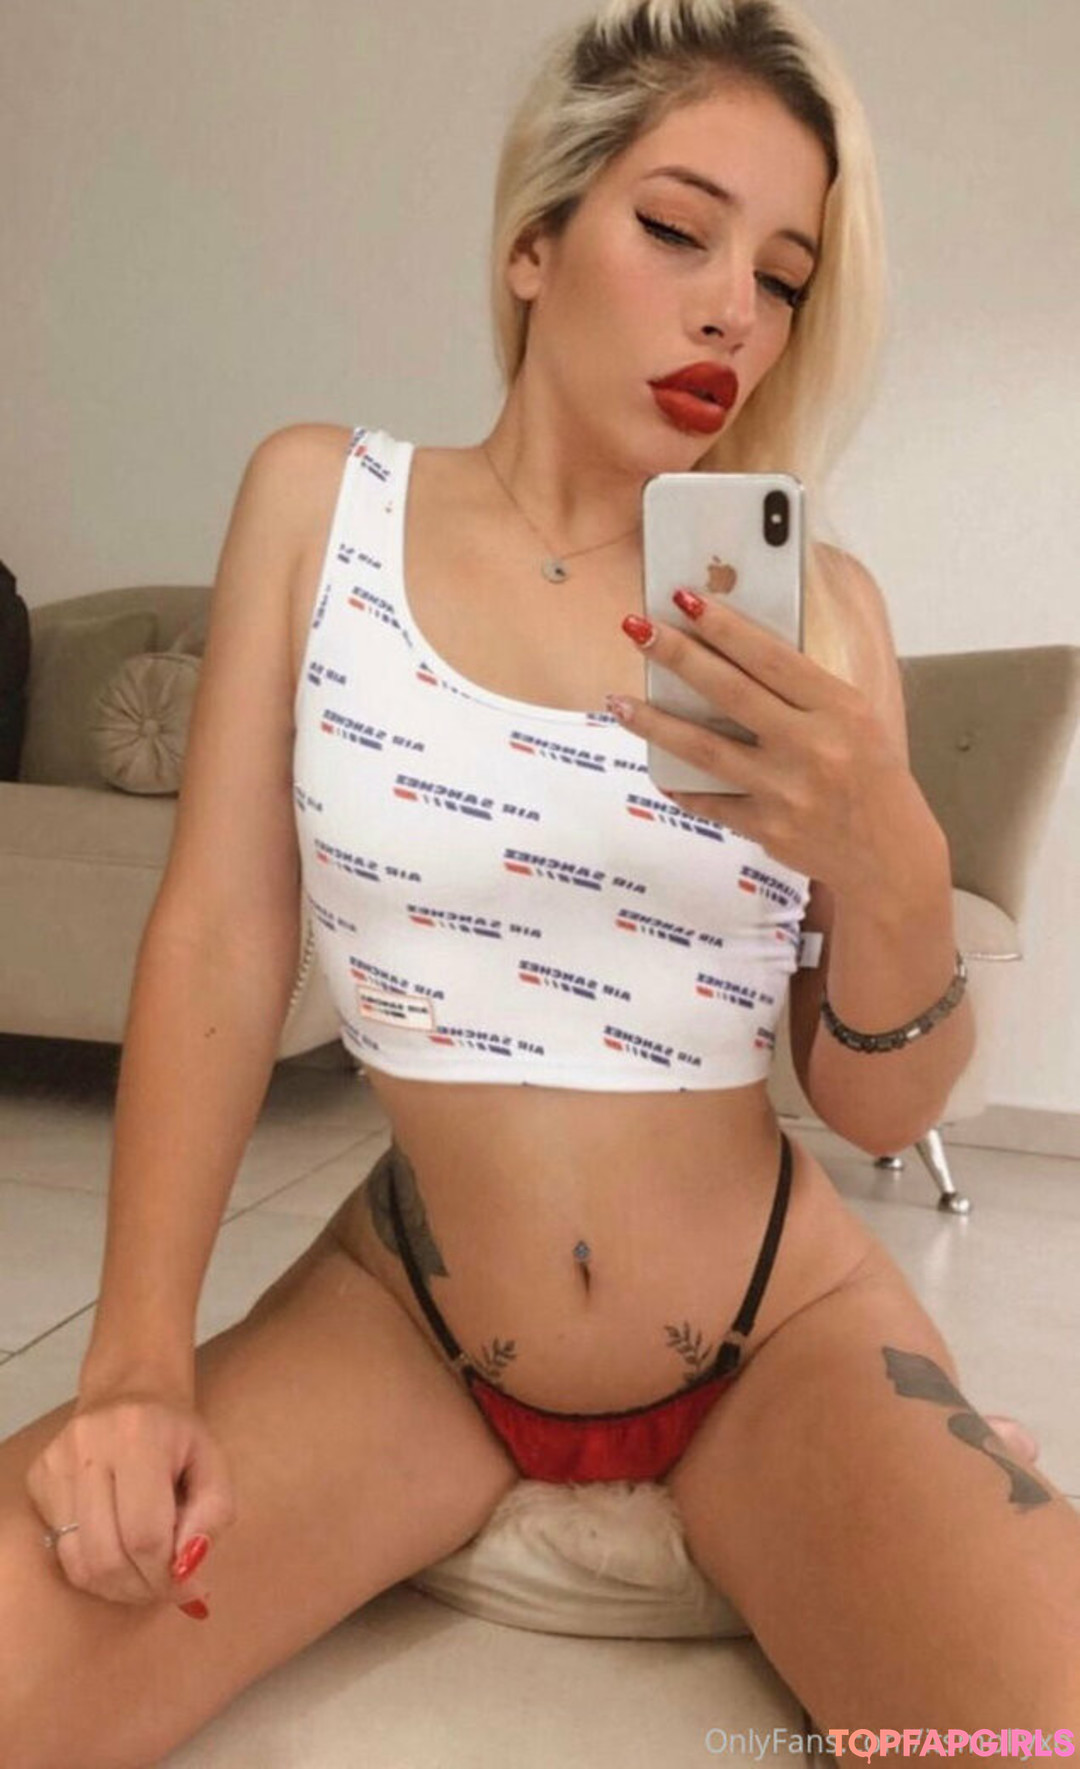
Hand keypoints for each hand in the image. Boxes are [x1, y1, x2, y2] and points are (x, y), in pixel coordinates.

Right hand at [26, 1387, 234, 1616]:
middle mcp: (89, 1445)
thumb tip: (186, 1574)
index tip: (186, 1588)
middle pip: (107, 1555)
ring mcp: (56, 1462)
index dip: (166, 1574)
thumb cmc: (178, 1435)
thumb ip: (212, 1518)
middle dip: (141, 1587)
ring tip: (143, 1577)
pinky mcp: (38, 1478)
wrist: (131, 1391)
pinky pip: (60, 1550)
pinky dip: (93, 1567)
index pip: (145, 1533)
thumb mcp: (214, 1466)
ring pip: (79, 1562)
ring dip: (116, 1586)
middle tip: (163, 1588)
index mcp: (140, 1435)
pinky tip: (117, 1551)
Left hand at [615, 589, 935, 898]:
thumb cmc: (873, 777)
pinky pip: (711, 801)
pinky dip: (681, 786)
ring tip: (617, 702)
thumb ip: (807, 691)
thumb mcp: (859, 720)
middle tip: (635, 628)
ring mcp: (786, 790)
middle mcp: (812, 746)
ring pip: (704, 749)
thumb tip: (738, 655)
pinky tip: (657, 769)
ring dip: (654, 723)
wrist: (891, 857)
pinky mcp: (767, 828)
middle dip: (677, 655)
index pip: (771, 657)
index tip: (684, 598)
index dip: (724, 626)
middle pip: (729, 692)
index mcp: (840, 708)